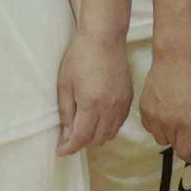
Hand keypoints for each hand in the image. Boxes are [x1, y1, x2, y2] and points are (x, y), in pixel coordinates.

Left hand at [56, 29, 132, 156]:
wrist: (104, 39)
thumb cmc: (80, 57)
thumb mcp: (65, 85)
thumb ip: (66, 112)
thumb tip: (67, 133)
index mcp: (91, 104)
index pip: (81, 137)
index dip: (70, 148)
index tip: (61, 151)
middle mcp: (110, 108)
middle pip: (97, 139)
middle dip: (82, 143)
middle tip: (70, 137)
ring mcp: (122, 104)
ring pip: (110, 134)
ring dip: (96, 137)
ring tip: (84, 128)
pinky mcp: (128, 99)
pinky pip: (119, 123)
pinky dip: (108, 127)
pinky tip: (98, 119)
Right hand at [140, 44, 190, 155]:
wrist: (174, 58)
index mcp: (187, 122)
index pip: (184, 152)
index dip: (190, 153)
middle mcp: (168, 122)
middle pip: (172, 145)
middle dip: (181, 141)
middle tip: (187, 129)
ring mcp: (154, 116)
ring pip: (160, 138)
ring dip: (168, 133)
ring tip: (174, 120)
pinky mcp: (143, 109)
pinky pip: (149, 127)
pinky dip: (156, 125)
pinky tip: (163, 113)